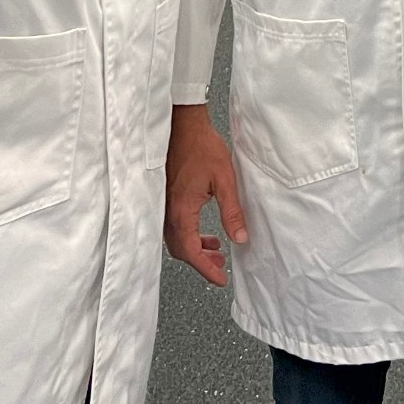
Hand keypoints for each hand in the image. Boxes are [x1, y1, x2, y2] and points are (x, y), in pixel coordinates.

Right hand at [164, 104, 246, 286]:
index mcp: (181, 211)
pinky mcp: (164, 196)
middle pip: (181, 249)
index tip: (220, 279)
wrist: (182, 124)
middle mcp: (167, 211)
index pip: (191, 251)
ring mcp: (163, 204)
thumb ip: (232, 211)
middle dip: (201, 261)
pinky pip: (173, 225)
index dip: (206, 269)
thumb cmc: (201, 146)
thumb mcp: (225, 179)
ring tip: (215, 248)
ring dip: (195, 247)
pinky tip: (203, 229)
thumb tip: (240, 238)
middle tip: (219, 266)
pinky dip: (188, 234)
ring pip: (176, 239)